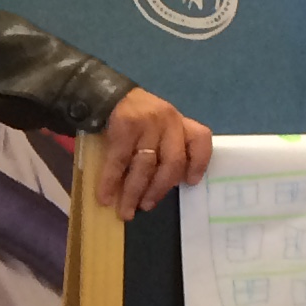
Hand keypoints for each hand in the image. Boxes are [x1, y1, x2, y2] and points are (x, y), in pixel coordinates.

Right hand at [95, 89, 210, 217]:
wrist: (105, 94)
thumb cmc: (135, 117)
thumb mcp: (158, 125)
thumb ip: (167, 147)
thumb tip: (161, 187)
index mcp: (179, 122)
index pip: (200, 139)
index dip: (199, 163)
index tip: (190, 183)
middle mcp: (168, 121)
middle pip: (171, 162)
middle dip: (159, 189)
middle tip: (147, 207)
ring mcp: (146, 124)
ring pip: (145, 165)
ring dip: (134, 192)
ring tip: (126, 211)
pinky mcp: (123, 128)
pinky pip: (119, 161)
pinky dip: (111, 182)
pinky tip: (106, 197)